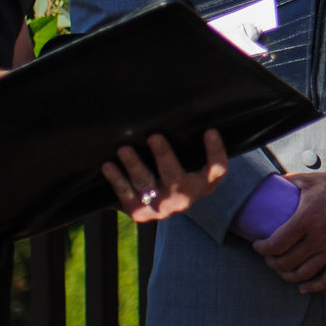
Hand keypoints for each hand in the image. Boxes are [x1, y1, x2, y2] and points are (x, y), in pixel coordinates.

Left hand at [103, 130, 230, 222]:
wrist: (161, 206)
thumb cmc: (178, 174)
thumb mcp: (192, 164)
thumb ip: (191, 146)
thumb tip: (177, 112)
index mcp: (203, 184)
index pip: (217, 171)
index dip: (216, 152)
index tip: (210, 131)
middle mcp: (185, 198)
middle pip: (176, 178)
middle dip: (164, 157)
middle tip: (154, 137)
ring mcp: (162, 208)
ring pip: (147, 186)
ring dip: (135, 166)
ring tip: (124, 149)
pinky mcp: (141, 213)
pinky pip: (127, 196)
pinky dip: (117, 181)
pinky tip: (109, 166)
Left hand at [255, 173, 325, 294]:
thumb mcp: (311, 180)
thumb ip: (290, 182)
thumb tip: (274, 182)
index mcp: (305, 219)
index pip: (274, 244)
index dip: (261, 248)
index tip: (258, 246)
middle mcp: (317, 238)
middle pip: (285, 262)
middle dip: (272, 263)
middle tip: (269, 259)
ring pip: (303, 274)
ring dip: (288, 276)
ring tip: (284, 271)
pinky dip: (313, 287)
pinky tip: (304, 287)